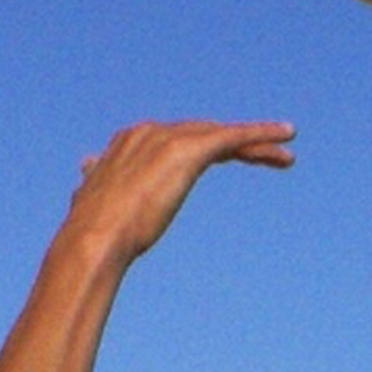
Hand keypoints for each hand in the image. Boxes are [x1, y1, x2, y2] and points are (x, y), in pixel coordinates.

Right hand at [57, 118, 294, 268]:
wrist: (94, 239)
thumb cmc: (92, 231)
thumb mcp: (92, 197)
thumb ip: (93, 181)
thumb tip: (84, 170)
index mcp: (130, 140)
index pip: (180, 138)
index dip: (207, 148)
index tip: (229, 158)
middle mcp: (150, 132)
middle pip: (205, 134)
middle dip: (238, 146)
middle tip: (269, 159)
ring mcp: (168, 138)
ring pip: (223, 136)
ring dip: (257, 144)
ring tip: (286, 158)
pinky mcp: (188, 150)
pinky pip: (234, 136)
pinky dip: (261, 133)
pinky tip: (287, 134)